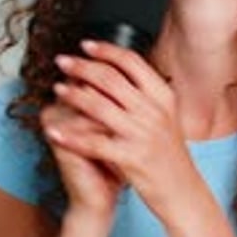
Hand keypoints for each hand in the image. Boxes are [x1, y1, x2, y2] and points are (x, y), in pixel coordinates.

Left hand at [45, 40, 200, 223]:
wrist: (183, 191)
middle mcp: (154, 111)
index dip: (106, 50)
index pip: (132, 63)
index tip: (86, 45)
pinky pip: (92, 143)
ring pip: (99, 106)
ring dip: (73, 94)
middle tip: (62, 60)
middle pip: (111, 79)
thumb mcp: (168, 118)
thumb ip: (148, 95)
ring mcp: (143, 134)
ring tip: (57, 88)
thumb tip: (122, 70)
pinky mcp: (130, 157)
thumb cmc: (171, 156)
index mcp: (164, 97)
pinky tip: (53, 131)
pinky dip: (69, 136)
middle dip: (82, 66)